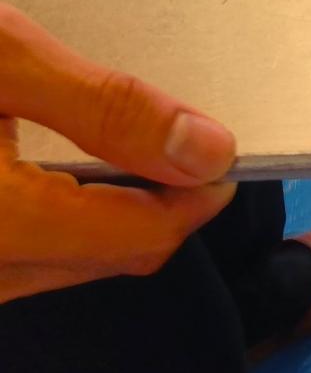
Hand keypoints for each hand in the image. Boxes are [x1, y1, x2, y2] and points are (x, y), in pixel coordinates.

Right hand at [0, 3, 236, 303]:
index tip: (228, 148)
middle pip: (108, 258)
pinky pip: (18, 260)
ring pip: (64, 264)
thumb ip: (105, 107)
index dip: (198, 194)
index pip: (139, 238)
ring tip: (121, 143)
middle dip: (159, 203)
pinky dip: (57, 219)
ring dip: (109, 213)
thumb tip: (206, 148)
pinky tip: (56, 164)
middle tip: (181, 136)